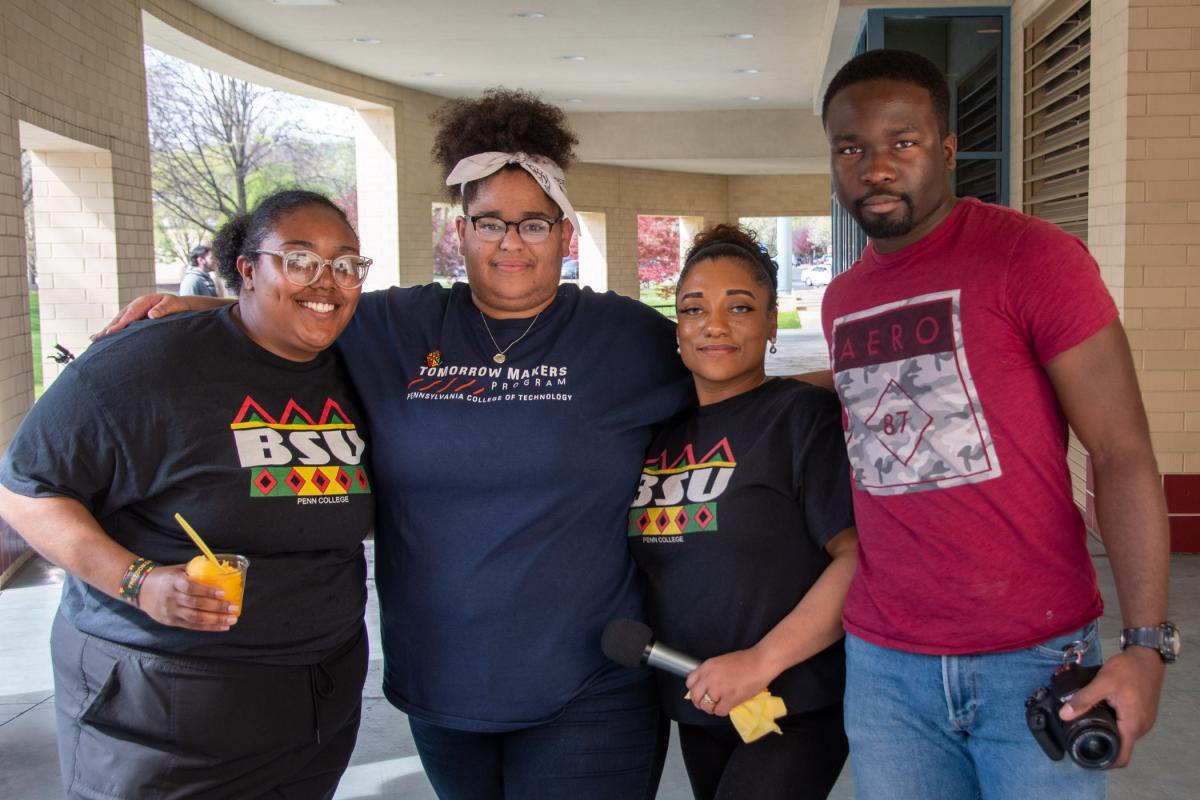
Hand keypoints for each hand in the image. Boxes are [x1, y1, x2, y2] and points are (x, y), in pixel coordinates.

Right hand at [91, 294, 188, 339]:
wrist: (179, 305)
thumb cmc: (177, 305)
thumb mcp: (172, 304)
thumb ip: (163, 309)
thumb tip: (152, 315)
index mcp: (142, 302)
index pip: (129, 315)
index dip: (120, 324)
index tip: (111, 332)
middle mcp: (134, 306)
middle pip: (119, 318)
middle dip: (108, 328)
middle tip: (96, 338)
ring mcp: (133, 312)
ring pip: (118, 322)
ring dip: (107, 330)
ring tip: (95, 339)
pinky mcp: (134, 319)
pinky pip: (122, 325)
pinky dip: (113, 331)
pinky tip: (103, 338)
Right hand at [135, 564, 238, 631]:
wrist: (140, 589)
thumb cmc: (165, 577)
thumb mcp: (178, 569)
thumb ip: (196, 570)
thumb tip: (219, 568)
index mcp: (173, 582)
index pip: (191, 587)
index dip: (207, 591)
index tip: (223, 592)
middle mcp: (172, 598)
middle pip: (196, 604)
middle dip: (217, 607)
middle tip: (234, 608)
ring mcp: (171, 611)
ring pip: (195, 618)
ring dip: (216, 620)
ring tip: (232, 619)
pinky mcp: (172, 621)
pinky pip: (192, 626)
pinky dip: (209, 627)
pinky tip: (222, 626)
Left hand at [685, 648, 775, 716]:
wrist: (760, 662)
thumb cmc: (744, 660)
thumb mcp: (720, 662)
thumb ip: (710, 673)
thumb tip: (705, 685)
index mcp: (706, 667)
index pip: (689, 682)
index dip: (694, 690)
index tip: (700, 693)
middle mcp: (709, 678)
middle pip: (695, 697)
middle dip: (699, 702)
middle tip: (707, 704)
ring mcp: (718, 689)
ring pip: (706, 706)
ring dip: (711, 708)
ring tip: (719, 705)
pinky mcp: (730, 699)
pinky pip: (719, 711)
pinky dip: (722, 711)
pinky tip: (727, 706)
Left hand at [1059, 648, 1165, 767]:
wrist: (1147, 656)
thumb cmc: (1129, 669)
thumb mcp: (1102, 683)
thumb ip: (1083, 700)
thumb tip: (1064, 715)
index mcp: (1132, 725)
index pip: (1121, 756)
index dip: (1105, 761)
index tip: (1086, 754)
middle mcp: (1141, 727)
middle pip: (1119, 744)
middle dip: (1101, 738)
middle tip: (1080, 728)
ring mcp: (1143, 720)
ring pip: (1122, 732)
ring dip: (1107, 726)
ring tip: (1090, 714)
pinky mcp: (1142, 712)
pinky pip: (1126, 722)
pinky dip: (1114, 718)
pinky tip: (1103, 707)